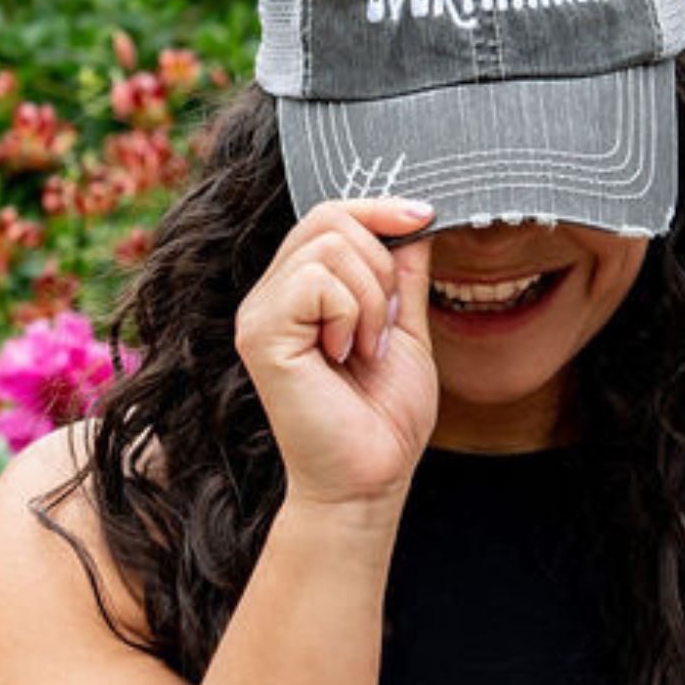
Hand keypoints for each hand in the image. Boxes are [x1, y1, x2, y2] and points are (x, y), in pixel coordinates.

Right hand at [235, 198, 436, 510]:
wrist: (371, 476)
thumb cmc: (385, 412)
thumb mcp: (406, 325)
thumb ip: (404, 271)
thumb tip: (415, 215)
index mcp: (301, 288)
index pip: (331, 213)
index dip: (379, 207)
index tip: (424, 216)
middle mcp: (272, 293)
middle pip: (330, 217)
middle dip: (382, 265)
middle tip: (384, 326)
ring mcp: (260, 312)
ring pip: (329, 246)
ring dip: (371, 299)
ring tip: (366, 348)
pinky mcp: (260, 334)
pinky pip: (316, 282)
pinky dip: (351, 315)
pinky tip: (345, 356)